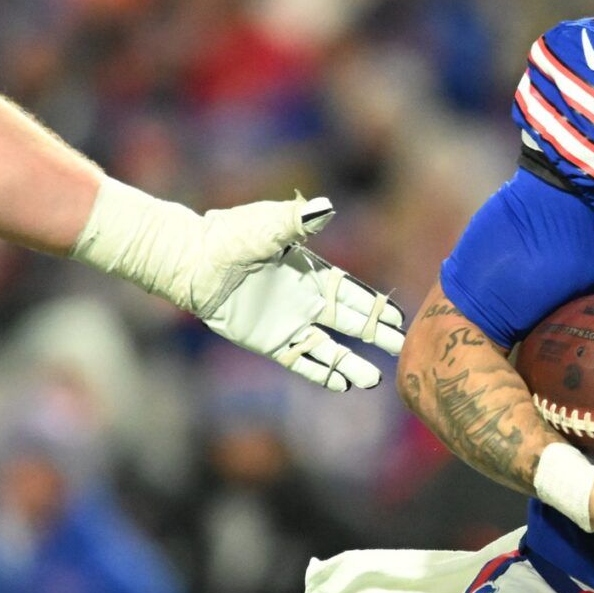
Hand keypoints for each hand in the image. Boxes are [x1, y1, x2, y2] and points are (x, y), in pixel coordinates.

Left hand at [192, 196, 405, 389]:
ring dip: (351, 362)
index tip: (399, 318)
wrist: (191, 263)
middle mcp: (305, 300)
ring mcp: (287, 323)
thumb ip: (298, 222)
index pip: (352, 292)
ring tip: (374, 379)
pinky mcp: (268, 341)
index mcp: (312, 273)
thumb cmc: (228, 237)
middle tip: (403, 348)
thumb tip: (326, 207)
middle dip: (376, 334)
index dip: (375, 305)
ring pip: (328, 347)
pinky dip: (320, 372)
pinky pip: (299, 361)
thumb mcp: (267, 226)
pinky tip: (340, 385)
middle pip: (349, 321)